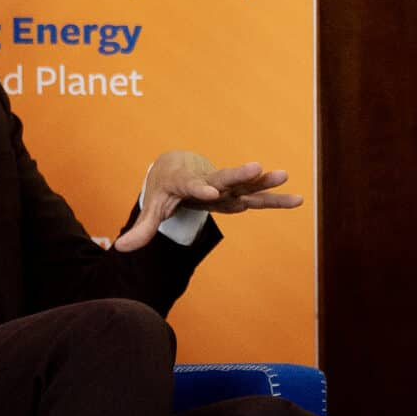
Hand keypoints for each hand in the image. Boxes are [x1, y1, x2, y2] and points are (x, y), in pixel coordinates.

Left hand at [112, 149, 302, 250]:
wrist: (178, 166)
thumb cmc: (165, 187)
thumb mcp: (153, 206)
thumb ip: (142, 229)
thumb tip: (119, 249)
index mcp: (186, 182)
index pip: (193, 186)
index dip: (201, 189)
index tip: (211, 193)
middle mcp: (209, 180)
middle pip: (225, 177)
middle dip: (240, 174)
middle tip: (256, 166)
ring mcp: (226, 185)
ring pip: (245, 183)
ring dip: (264, 181)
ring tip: (284, 175)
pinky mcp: (237, 193)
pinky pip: (258, 197)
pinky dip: (276, 199)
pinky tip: (297, 200)